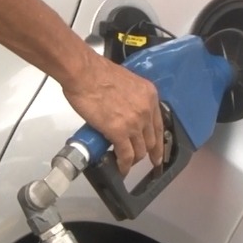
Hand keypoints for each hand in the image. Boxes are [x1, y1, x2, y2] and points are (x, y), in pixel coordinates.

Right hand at [61, 55, 163, 175]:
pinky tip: (121, 169)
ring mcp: (134, 123)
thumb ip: (131, 98)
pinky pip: (126, 155)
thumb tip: (124, 111)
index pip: (159, 125)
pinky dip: (123, 165)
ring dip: (133, 160)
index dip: (158, 142)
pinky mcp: (119, 132)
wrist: (84, 73)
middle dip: (147, 154)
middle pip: (152, 140)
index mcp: (150, 95)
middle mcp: (146, 110)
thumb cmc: (97, 73)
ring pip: (140, 150)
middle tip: (141, 161)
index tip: (158, 152)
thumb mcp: (126, 82)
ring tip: (125, 164)